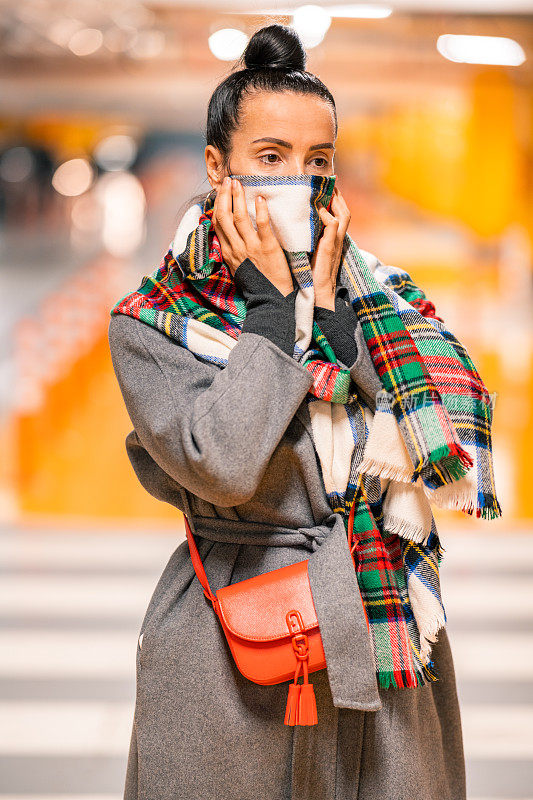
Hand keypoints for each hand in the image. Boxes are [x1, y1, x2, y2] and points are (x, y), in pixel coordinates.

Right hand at [212, 176, 293, 295]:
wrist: (270, 301)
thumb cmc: (258, 286)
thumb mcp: (239, 269)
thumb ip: (235, 252)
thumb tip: (232, 238)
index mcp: (229, 253)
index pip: (218, 224)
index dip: (218, 205)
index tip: (221, 192)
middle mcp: (236, 248)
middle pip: (225, 217)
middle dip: (225, 196)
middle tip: (229, 180)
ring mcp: (251, 248)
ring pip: (239, 217)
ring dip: (238, 197)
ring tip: (239, 183)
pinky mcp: (268, 248)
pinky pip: (262, 225)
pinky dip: (260, 210)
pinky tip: (260, 198)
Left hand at [311, 186, 350, 309]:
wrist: (317, 294)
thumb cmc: (311, 276)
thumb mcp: (310, 254)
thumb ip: (308, 240)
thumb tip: (295, 228)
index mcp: (332, 241)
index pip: (338, 216)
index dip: (335, 202)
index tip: (327, 189)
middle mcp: (336, 240)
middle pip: (345, 212)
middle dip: (338, 197)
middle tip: (330, 184)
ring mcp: (334, 244)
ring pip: (343, 216)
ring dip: (336, 202)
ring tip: (327, 191)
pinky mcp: (329, 249)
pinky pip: (333, 227)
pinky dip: (327, 217)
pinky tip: (319, 210)